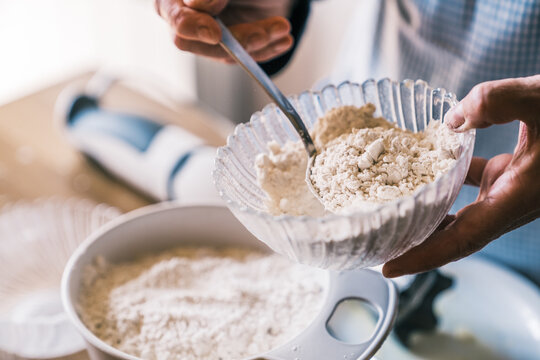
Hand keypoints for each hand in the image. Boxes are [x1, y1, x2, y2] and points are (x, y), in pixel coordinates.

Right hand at [155, 0, 293, 62]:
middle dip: (237, 39)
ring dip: (257, 43)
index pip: (178, 19)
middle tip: (262, 33)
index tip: (215, 32)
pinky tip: (283, 41)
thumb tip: (202, 5)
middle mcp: (187, 17)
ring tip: (282, 28)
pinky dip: (266, 49)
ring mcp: (207, 33)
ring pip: (225, 53)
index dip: (195, 28)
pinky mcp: (227, 45)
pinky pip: (242, 56)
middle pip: (203, 42)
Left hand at [383, 75, 539, 277]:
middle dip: (417, 246)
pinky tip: (427, 164)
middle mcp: (510, 202)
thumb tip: (450, 120)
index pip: (463, 240)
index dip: (425, 257)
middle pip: (455, 236)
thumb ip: (497, 102)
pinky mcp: (509, 174)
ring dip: (428, 218)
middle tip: (376, 246)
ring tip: (393, 215)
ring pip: (461, 214)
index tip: (389, 268)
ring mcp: (509, 190)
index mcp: (517, 197)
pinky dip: (447, 182)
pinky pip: (471, 187)